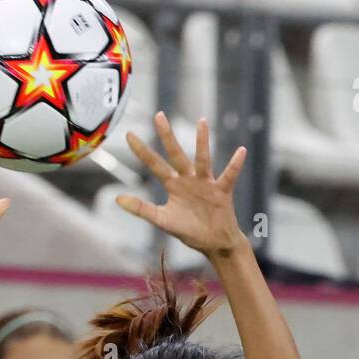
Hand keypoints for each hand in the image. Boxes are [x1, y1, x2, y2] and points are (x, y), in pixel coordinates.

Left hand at [118, 113, 247, 261]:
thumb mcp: (162, 220)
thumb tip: (117, 199)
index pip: (154, 164)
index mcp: (173, 185)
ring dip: (202, 142)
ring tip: (202, 121)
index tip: (129, 134)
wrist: (213, 243)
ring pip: (202, 159)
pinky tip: (241, 151)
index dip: (142, 151)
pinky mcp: (222, 191)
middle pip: (176, 154)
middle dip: (167, 136)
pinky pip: (228, 176)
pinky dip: (235, 165)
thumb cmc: (189, 230)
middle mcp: (188, 179)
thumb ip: (141, 209)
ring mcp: (205, 183)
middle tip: (158, 115)